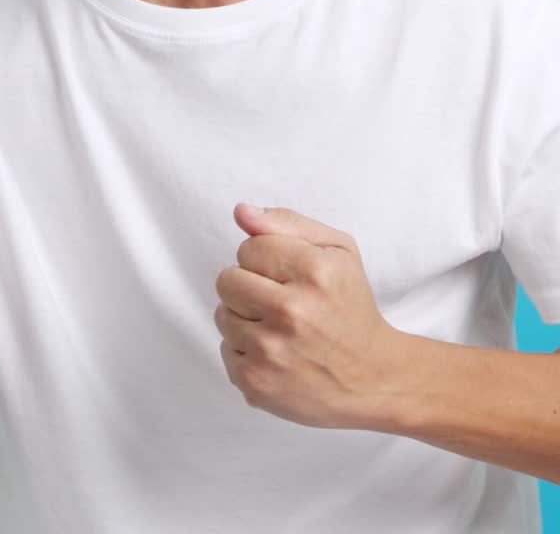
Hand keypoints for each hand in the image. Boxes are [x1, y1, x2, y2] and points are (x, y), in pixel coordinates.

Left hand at [214, 203, 406, 430]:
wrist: (373, 379)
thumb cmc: (351, 307)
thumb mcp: (338, 250)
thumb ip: (287, 223)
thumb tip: (240, 212)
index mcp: (314, 271)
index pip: (249, 247)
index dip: (266, 260)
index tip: (288, 276)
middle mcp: (291, 311)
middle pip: (227, 280)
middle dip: (249, 286)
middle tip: (280, 301)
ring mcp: (271, 351)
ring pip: (222, 315)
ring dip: (245, 319)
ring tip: (279, 329)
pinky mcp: (256, 383)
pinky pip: (225, 351)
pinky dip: (246, 351)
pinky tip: (276, 354)